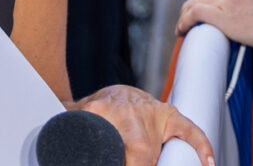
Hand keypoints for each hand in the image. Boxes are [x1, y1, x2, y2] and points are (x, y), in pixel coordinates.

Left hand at [73, 84, 213, 165]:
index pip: (115, 147)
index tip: (118, 165)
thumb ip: (65, 126)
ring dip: (155, 163)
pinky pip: (189, 130)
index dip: (124, 163)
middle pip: (139, 151)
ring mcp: (151, 111)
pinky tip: (208, 164)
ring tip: (152, 164)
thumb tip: (45, 134)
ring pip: (156, 147)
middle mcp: (128, 111)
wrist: (108, 93)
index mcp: (101, 111)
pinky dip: (201, 146)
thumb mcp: (75, 120)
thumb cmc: (91, 114)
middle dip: (138, 164)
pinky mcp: (168, 114)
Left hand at [176, 0, 252, 54]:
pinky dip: (184, 22)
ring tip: (182, 28)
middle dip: (192, 8)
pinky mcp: (226, 16)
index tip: (206, 14)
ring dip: (185, 16)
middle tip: (188, 23)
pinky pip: (195, 14)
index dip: (208, 1)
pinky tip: (182, 31)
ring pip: (195, 2)